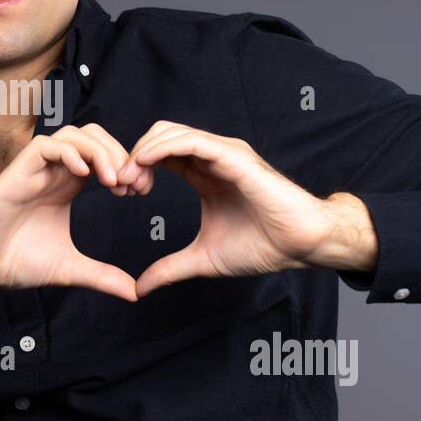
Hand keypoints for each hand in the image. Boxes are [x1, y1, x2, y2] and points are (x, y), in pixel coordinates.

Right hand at [0, 124, 154, 301]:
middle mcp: (53, 172)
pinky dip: (70, 152)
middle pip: (94, 136)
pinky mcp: (18, 171)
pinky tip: (84, 174)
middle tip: (129, 184)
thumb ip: (101, 276)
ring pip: (74, 134)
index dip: (125, 166)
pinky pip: (47, 145)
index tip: (139, 191)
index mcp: (66, 186)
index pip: (103, 155)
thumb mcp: (68, 268)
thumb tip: (134, 294)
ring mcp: (36, 170)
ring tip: (111, 179)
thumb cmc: (12, 261)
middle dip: (118, 152)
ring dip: (99, 150)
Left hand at [113, 121, 377, 297]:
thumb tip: (139, 288)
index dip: (135, 167)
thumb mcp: (203, 259)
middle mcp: (211, 158)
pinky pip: (191, 141)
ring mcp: (223, 153)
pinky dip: (163, 148)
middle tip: (120, 185)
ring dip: (143, 151)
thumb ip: (169, 269)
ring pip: (171, 132)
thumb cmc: (263, 246)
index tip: (121, 192)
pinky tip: (144, 164)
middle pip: (159, 136)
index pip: (159, 154)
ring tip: (129, 179)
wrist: (300, 245)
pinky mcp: (234, 157)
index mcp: (203, 174)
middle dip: (133, 155)